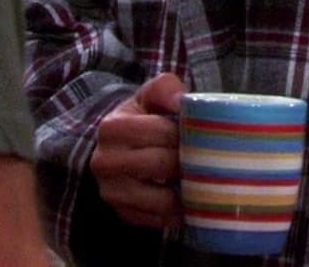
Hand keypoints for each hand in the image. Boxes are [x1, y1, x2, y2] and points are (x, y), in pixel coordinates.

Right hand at [89, 72, 184, 227]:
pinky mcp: (121, 213)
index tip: (198, 134)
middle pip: (161, 165)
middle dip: (187, 162)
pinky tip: (185, 198)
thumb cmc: (143, 117)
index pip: (161, 133)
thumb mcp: (150, 95)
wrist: (119, 147)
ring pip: (160, 199)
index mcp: (112, 127)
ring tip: (197, 179)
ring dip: (184, 191)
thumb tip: (180, 102)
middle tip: (204, 158)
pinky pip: (158, 220)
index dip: (186, 134)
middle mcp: (104, 161)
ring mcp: (110, 191)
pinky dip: (176, 212)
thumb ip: (165, 88)